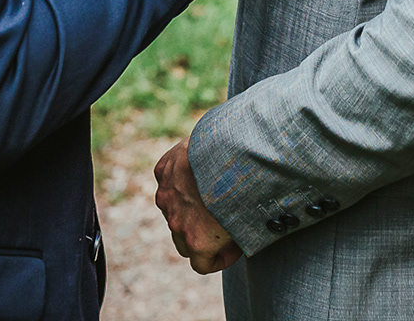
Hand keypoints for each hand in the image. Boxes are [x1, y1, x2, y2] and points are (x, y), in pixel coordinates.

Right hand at [154, 138, 239, 274]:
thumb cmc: (246, 187)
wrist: (230, 148)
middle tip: (220, 222)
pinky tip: (200, 169)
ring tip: (211, 192)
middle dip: (200, 236)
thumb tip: (250, 240)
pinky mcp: (163, 171)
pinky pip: (168, 181)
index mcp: (197, 241)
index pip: (200, 265)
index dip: (219, 259)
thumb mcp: (250, 222)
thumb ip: (239, 239)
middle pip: (183, 241)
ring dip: (187, 207)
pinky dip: (179, 180)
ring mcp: (166, 195)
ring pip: (173, 210)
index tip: (233, 246)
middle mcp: (176, 222)